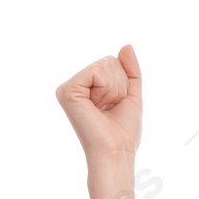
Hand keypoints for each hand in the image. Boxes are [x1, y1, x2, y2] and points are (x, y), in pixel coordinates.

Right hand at [55, 43, 142, 198]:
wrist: (116, 153)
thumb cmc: (123, 133)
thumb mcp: (131, 96)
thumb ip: (130, 71)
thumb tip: (126, 46)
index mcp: (87, 87)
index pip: (113, 63)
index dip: (123, 84)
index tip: (114, 106)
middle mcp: (74, 85)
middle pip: (109, 61)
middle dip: (119, 85)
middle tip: (110, 109)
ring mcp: (69, 88)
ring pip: (104, 64)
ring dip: (115, 89)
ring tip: (104, 110)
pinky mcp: (67, 91)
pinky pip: (97, 71)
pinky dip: (106, 89)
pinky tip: (97, 107)